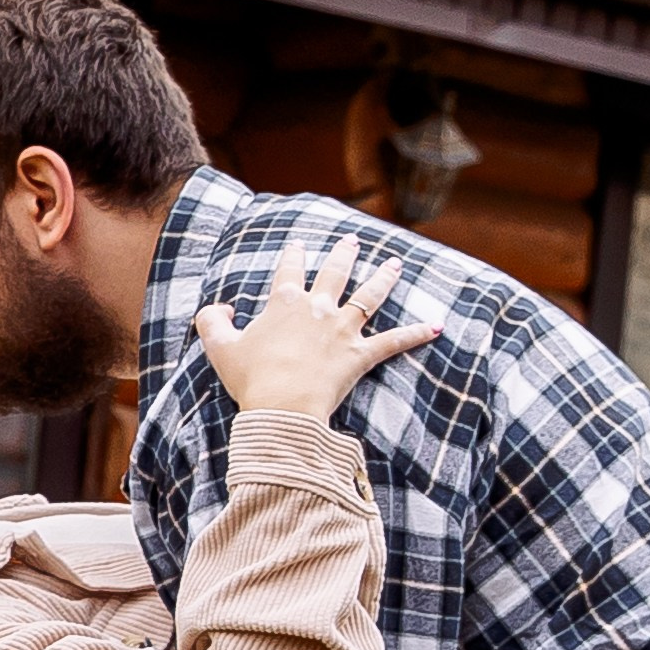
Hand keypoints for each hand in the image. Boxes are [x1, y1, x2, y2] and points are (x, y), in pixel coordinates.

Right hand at [194, 228, 440, 419]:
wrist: (282, 408)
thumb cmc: (250, 379)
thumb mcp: (218, 347)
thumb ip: (212, 321)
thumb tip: (222, 308)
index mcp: (285, 302)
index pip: (289, 270)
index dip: (294, 255)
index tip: (298, 244)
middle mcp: (318, 308)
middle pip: (335, 273)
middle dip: (343, 255)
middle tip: (352, 241)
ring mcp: (343, 330)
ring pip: (369, 296)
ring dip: (383, 278)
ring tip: (395, 264)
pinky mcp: (361, 356)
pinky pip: (394, 342)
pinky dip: (417, 334)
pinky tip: (437, 326)